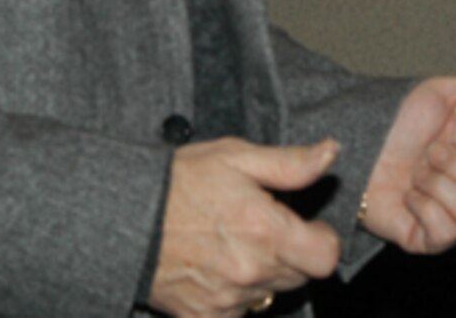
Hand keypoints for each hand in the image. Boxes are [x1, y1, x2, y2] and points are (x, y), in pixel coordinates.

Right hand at [149, 137, 343, 317]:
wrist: (124, 216)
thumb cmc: (180, 180)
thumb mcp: (236, 157)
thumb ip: (290, 163)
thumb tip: (331, 154)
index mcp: (265, 230)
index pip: (326, 256)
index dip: (322, 239)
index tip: (306, 226)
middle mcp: (250, 271)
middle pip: (300, 275)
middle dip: (291, 253)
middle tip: (261, 228)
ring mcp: (226, 300)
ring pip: (270, 294)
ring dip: (262, 274)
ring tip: (233, 244)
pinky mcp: (202, 317)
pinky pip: (237, 314)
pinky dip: (234, 298)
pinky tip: (217, 271)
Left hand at [361, 50, 455, 253]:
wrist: (356, 145)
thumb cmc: (394, 121)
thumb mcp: (442, 95)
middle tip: (431, 153)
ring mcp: (452, 217)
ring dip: (437, 186)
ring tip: (416, 173)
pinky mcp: (428, 239)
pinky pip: (446, 233)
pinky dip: (424, 209)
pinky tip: (409, 196)